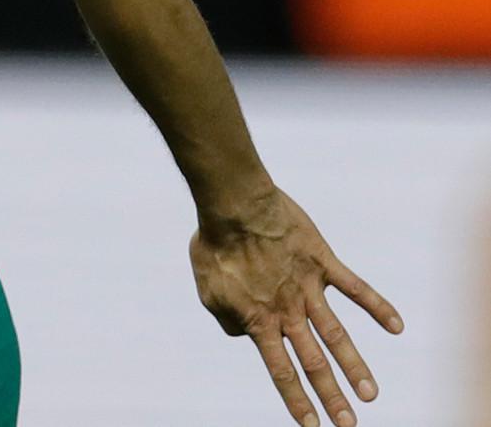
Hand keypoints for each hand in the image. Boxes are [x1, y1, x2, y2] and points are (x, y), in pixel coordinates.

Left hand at [191, 187, 401, 426]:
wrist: (233, 201)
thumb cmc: (214, 243)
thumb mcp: (208, 289)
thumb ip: (227, 319)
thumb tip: (244, 333)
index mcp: (261, 319)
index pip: (282, 371)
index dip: (297, 401)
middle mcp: (288, 309)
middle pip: (315, 361)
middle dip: (333, 396)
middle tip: (350, 425)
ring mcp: (308, 286)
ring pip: (337, 334)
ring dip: (355, 366)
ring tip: (370, 394)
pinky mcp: (322, 260)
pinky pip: (354, 286)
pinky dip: (377, 305)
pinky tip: (397, 325)